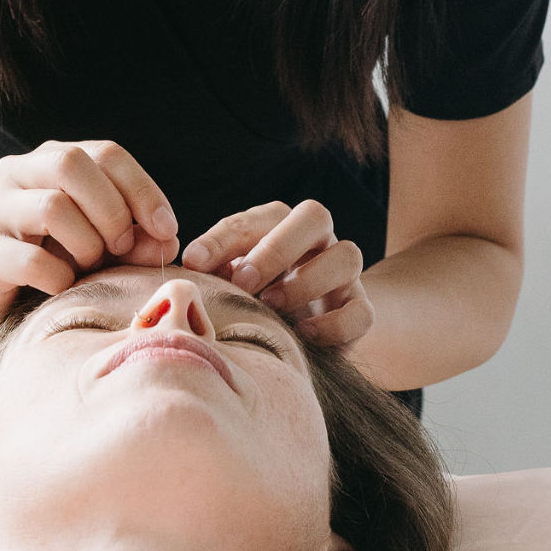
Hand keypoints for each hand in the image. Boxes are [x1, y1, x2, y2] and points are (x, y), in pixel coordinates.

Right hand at [0, 140, 179, 344]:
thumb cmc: (51, 267)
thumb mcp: (100, 248)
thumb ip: (135, 242)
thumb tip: (168, 241)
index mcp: (50, 160)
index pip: (106, 153)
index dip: (142, 189)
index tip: (167, 228)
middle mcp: (16, 173)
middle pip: (71, 164)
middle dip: (111, 210)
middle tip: (121, 247)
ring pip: (52, 207)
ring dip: (87, 244)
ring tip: (88, 268)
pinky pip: (31, 260)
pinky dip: (59, 278)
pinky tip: (61, 287)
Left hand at [180, 199, 373, 348]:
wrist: (304, 330)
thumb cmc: (254, 299)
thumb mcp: (231, 282)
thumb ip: (215, 273)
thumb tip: (189, 272)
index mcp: (281, 224)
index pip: (257, 219)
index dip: (225, 238)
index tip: (194, 262)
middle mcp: (319, 241)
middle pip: (315, 216)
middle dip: (276, 248)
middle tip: (243, 281)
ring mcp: (345, 275)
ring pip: (347, 257)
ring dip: (306, 281)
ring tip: (271, 306)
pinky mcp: (360, 310)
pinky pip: (361, 311)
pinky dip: (334, 323)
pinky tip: (303, 333)